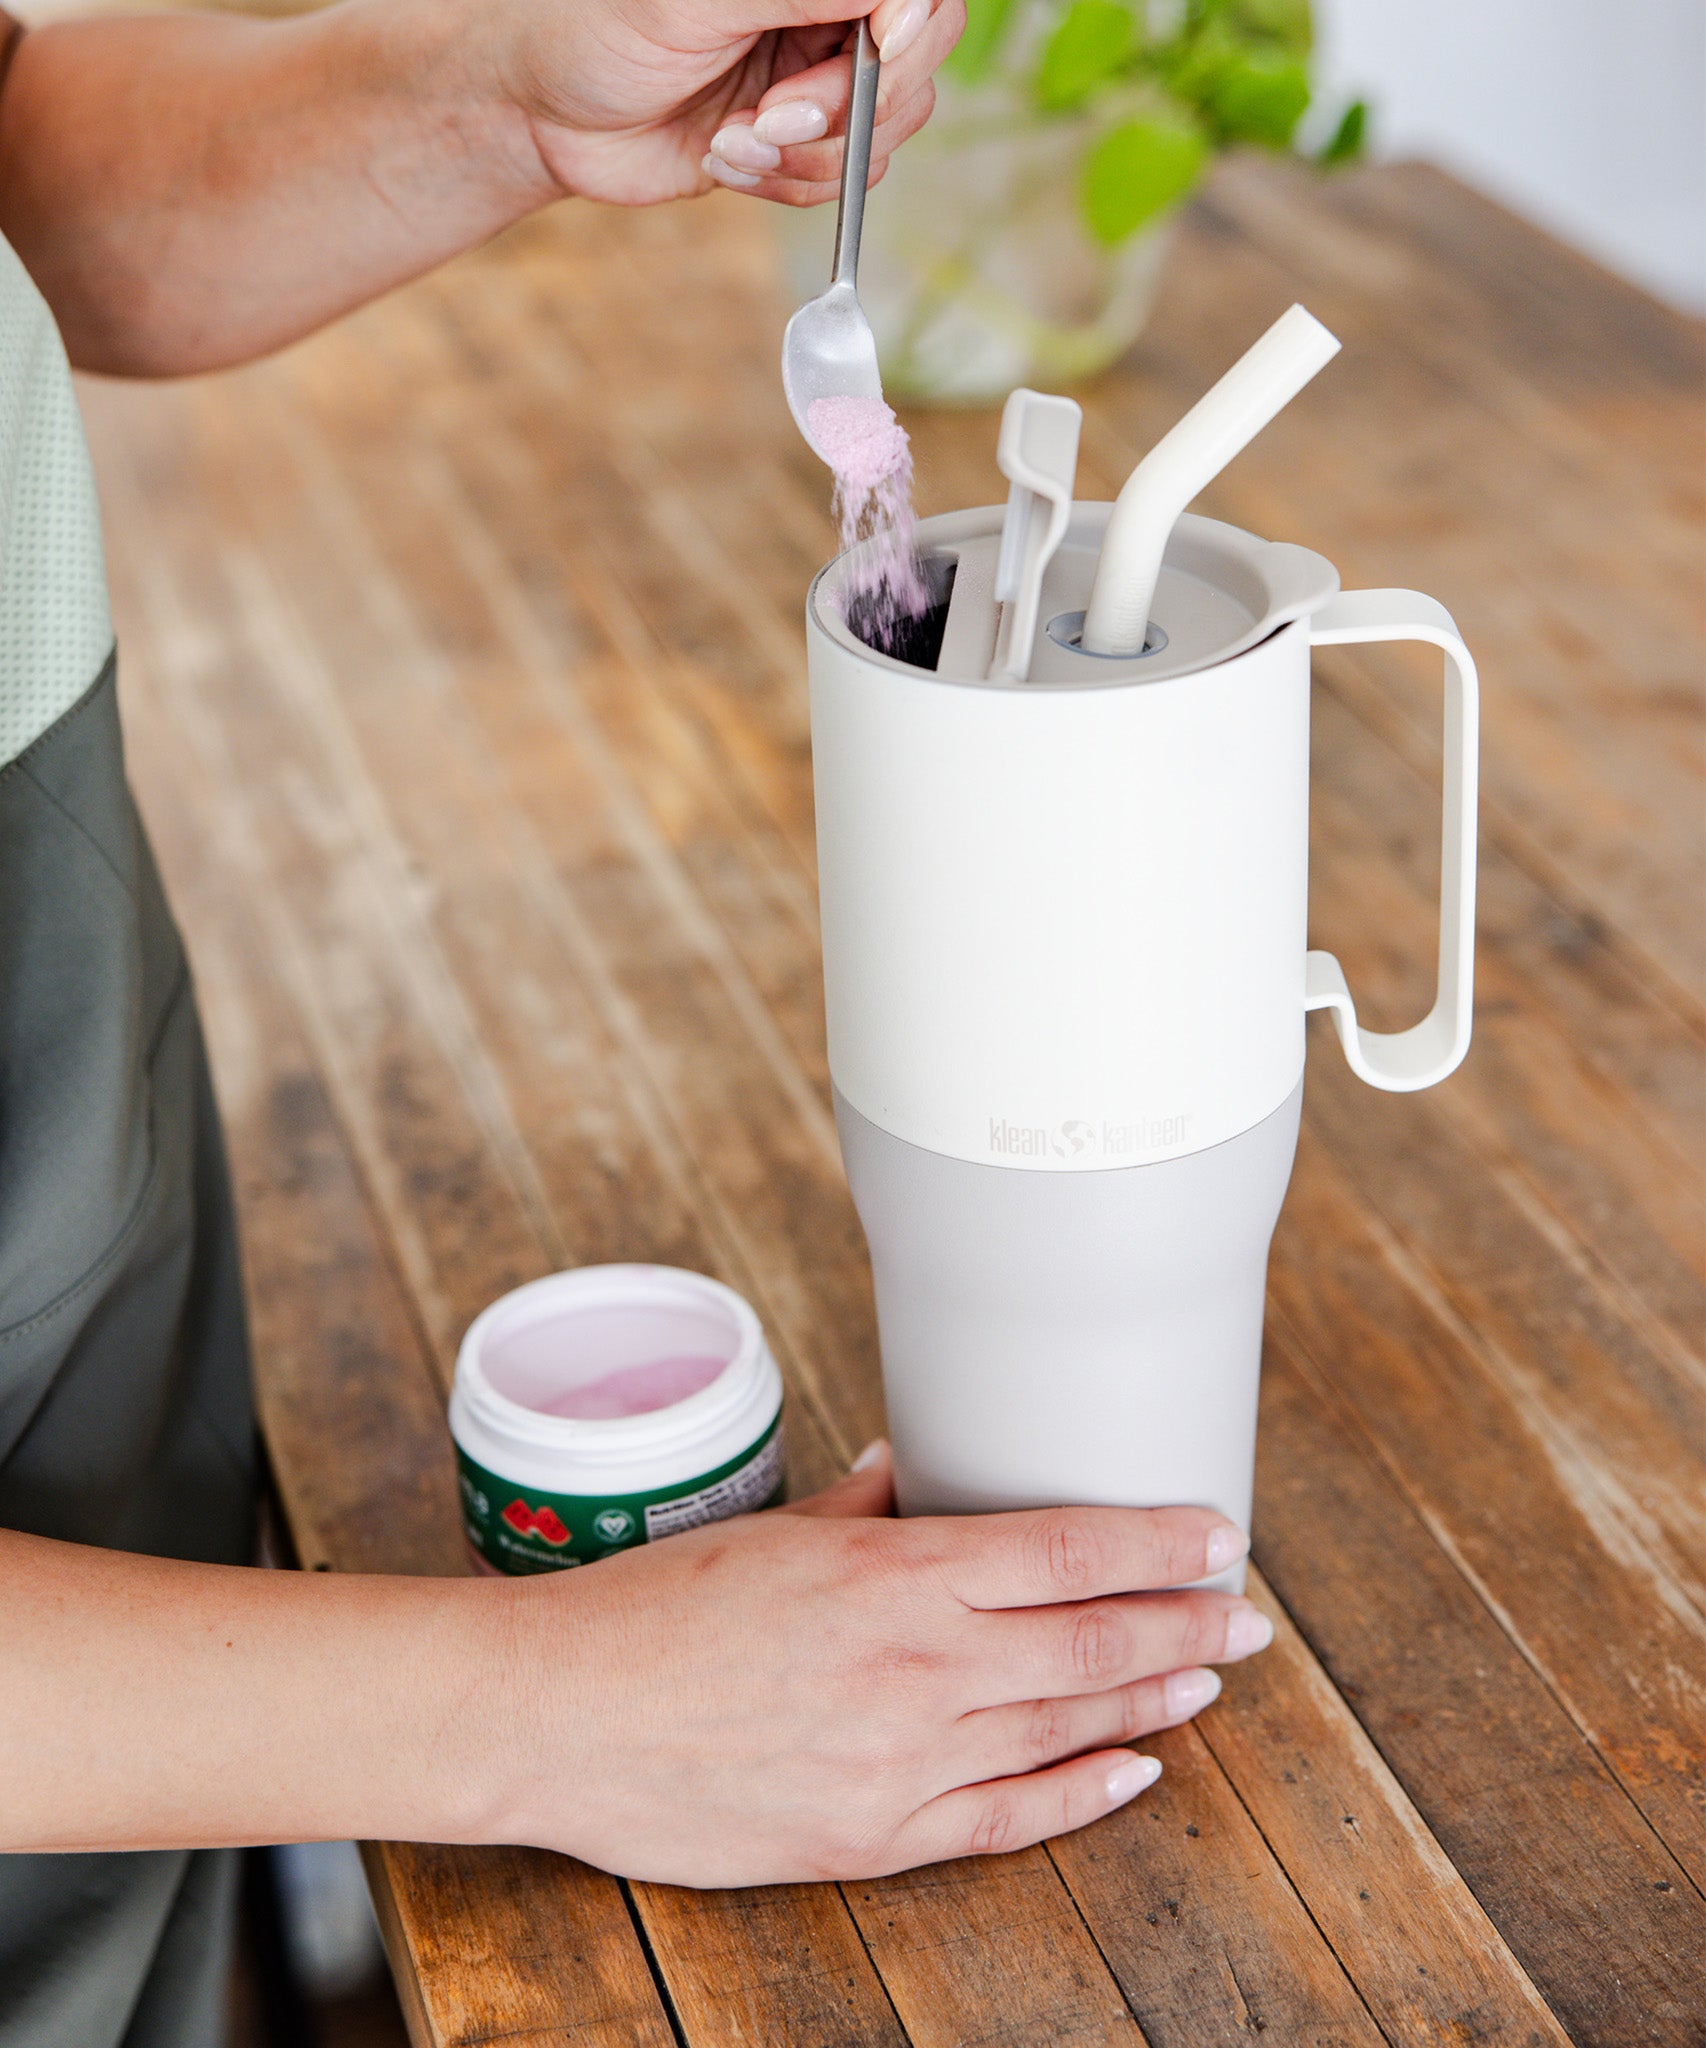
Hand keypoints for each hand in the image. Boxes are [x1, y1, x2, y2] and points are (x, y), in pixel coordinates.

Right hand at [484, 1443, 1270, 1884]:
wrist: (560, 1715)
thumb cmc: (655, 1610)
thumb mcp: (771, 1531)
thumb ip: (862, 1504)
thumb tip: (910, 1467)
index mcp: (896, 1573)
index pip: (1067, 1549)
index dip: (1156, 1542)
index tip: (1215, 1533)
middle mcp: (922, 1663)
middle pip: (1092, 1638)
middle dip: (1183, 1622)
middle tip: (1245, 1613)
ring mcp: (906, 1758)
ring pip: (1068, 1724)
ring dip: (1150, 1697)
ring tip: (1206, 1677)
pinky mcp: (875, 1836)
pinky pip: (1010, 1818)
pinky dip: (1083, 1793)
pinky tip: (1134, 1771)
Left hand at [489, 0, 965, 207]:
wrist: (545, 115)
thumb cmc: (600, 29)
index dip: (911, 26)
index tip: (878, 48)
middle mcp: (827, 16)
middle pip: (916, 64)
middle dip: (847, 106)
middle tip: (771, 116)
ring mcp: (817, 83)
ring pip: (882, 135)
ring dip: (807, 157)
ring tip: (732, 139)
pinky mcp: (798, 149)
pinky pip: (841, 183)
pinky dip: (785, 185)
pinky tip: (727, 159)